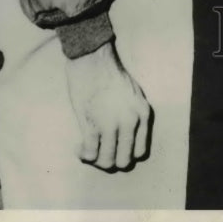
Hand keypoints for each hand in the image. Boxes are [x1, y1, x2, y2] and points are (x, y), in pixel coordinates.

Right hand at [64, 40, 151, 170]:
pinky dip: (83, 155)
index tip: (115, 148)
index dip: (126, 154)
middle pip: (124, 161)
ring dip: (96, 160)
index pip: (140, 152)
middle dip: (111, 160)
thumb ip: (134, 115)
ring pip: (107, 162)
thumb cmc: (111, 74)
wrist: (94, 59)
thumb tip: (127, 136)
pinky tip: (79, 147)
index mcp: (143, 114)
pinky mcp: (92, 125)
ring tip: (88, 150)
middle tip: (100, 151)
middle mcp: (131, 122)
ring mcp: (111, 125)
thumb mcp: (134, 94)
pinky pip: (90, 154)